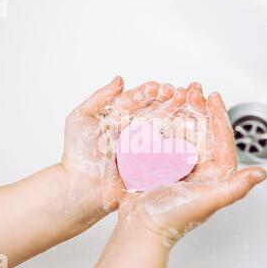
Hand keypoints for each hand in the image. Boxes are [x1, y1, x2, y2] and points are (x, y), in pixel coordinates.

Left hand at [60, 76, 174, 233]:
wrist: (83, 188)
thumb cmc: (78, 156)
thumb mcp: (81, 119)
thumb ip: (99, 98)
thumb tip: (120, 79)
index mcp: (119, 119)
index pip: (138, 101)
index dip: (149, 93)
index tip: (159, 87)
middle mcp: (134, 132)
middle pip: (155, 112)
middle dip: (168, 101)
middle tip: (179, 93)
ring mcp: (145, 149)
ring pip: (165, 128)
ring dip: (177, 116)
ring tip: (187, 105)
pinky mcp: (152, 165)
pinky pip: (168, 151)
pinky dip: (180, 140)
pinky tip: (188, 129)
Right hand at [116, 83, 266, 246]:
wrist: (140, 228)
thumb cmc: (172, 219)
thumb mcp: (207, 201)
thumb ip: (235, 188)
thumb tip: (262, 174)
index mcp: (213, 175)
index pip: (221, 139)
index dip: (218, 116)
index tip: (214, 97)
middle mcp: (198, 169)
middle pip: (201, 131)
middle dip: (198, 108)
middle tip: (193, 90)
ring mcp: (178, 166)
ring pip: (182, 132)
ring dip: (180, 112)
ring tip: (176, 95)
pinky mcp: (159, 166)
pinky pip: (163, 140)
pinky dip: (162, 124)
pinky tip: (158, 113)